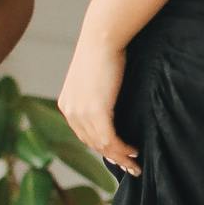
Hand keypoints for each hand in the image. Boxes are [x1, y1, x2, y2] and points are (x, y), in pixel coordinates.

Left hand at [58, 35, 140, 177]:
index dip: (102, 147)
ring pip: (102, 145)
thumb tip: (109, 104)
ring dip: (120, 157)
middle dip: (112, 157)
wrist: (102, 37)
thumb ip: (97, 95)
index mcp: (67, 104)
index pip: (84, 134)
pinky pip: (110, 139)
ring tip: (135, 164)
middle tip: (130, 167)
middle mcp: (70, 111)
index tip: (118, 155)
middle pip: (92, 143)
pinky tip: (134, 152)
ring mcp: (81, 113)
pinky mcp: (96, 112)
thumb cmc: (102, 51)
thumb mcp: (94, 77)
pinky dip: (123, 149)